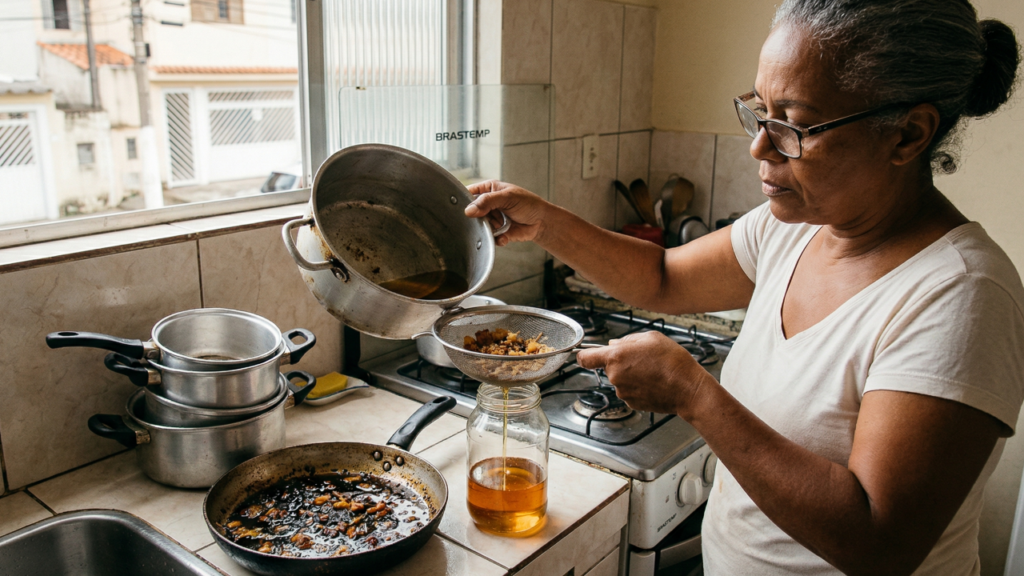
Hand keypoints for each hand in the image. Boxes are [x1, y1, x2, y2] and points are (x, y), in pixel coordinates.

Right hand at [465, 181, 550, 246]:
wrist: (542, 222)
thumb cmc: (528, 204)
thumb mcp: (507, 197)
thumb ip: (487, 201)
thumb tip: (469, 210)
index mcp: (489, 189)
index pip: (470, 192)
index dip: (464, 199)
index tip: (463, 208)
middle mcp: (488, 204)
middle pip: (472, 212)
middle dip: (478, 218)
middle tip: (487, 218)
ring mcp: (492, 219)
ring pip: (480, 226)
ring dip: (489, 228)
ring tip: (501, 225)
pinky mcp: (496, 232)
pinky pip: (490, 237)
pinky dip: (497, 238)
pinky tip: (505, 235)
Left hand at [576, 331, 709, 416]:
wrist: (688, 389)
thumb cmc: (673, 362)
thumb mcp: (651, 338)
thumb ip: (627, 340)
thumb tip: (613, 345)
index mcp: (616, 357)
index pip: (585, 358)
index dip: (584, 355)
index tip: (588, 354)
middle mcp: (615, 376)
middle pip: (609, 367)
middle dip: (621, 362)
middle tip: (642, 358)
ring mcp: (623, 392)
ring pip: (620, 379)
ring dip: (631, 374)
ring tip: (652, 371)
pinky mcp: (632, 403)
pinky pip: (630, 390)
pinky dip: (638, 386)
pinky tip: (654, 382)